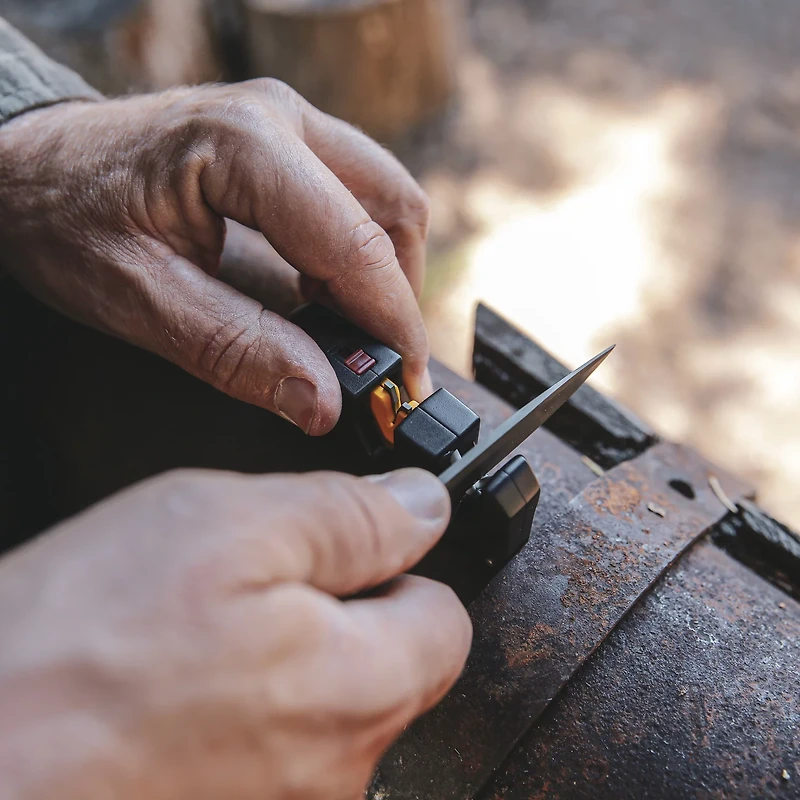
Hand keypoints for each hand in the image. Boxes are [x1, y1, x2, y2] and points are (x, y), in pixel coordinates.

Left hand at [0, 80, 432, 433]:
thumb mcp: (141, 299)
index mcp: (246, 148)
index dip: (394, 324)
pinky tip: (323, 292)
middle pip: (394, 208)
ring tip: (345, 329)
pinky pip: (354, 194)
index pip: (358, 246)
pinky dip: (356, 251)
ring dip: (381, 271)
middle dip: (397, 294)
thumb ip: (237, 350)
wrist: (24, 165)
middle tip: (375, 359)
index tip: (407, 384)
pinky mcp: (283, 139)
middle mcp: (280, 119)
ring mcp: (285, 121)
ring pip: (383, 198)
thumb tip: (322, 401)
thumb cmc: (63, 218)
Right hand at [0, 468, 470, 799]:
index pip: (444, 622)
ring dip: (280, 663)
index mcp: (356, 690)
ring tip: (198, 641)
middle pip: (387, 669)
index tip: (352, 549)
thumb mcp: (229, 525)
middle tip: (248, 586)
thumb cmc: (78, 648)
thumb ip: (349, 515)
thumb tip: (423, 505)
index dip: (399, 569)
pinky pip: (269, 749)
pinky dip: (239, 712)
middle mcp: (334, 773)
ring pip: (323, 708)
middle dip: (337, 614)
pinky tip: (179, 691)